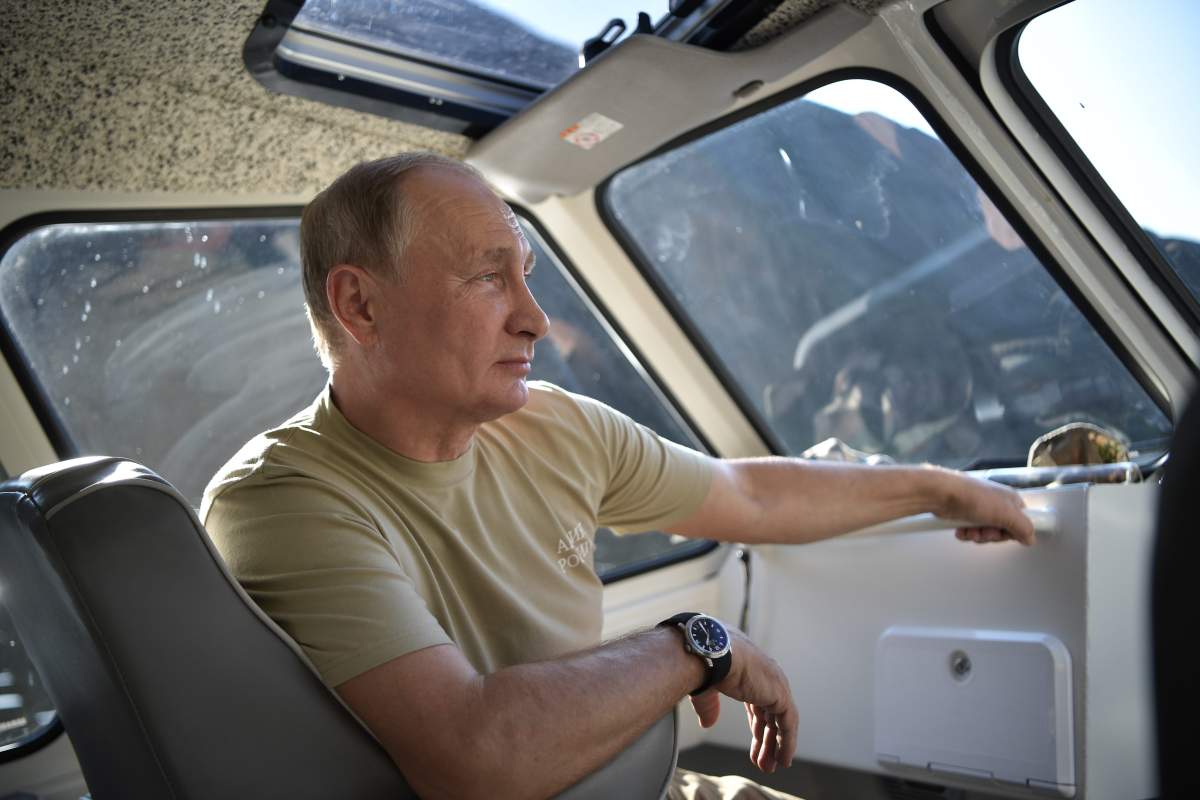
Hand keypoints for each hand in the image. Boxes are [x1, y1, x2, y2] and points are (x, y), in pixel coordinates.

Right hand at [689, 628, 796, 773]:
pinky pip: (788, 724)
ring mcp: (774, 684)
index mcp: (748, 671)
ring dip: (775, 746)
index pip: (757, 704)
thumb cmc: (702, 665)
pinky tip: (783, 760)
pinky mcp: (780, 694)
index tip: (753, 749)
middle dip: (766, 740)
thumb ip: (709, 707)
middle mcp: (764, 676)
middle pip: (769, 715)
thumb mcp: (705, 689)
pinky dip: (787, 743)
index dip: (755, 728)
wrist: (708, 654)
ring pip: (779, 722)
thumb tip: (707, 724)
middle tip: (764, 763)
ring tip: (769, 768)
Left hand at [936, 470, 1034, 545]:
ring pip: (985, 533)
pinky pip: (970, 531)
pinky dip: (966, 533)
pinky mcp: (964, 514)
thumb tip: (1030, 538)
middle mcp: (996, 503)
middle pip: (1002, 531)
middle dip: (992, 536)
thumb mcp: (1005, 513)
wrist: (940, 494)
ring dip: (977, 536)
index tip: (1005, 533)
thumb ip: (1022, 527)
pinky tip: (960, 529)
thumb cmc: (972, 496)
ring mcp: (979, 509)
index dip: (1013, 532)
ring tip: (970, 529)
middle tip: (984, 531)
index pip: (1021, 523)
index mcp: (1010, 500)